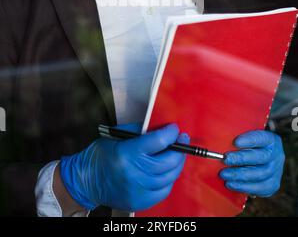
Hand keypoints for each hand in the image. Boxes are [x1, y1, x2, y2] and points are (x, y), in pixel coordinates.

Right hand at [59, 122, 189, 211]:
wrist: (86, 181)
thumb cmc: (100, 156)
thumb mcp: (116, 135)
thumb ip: (138, 130)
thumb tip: (159, 127)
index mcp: (126, 153)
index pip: (157, 142)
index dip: (170, 133)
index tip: (174, 128)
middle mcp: (133, 174)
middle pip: (167, 161)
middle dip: (179, 148)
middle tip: (181, 139)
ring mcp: (137, 190)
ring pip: (168, 177)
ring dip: (176, 163)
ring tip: (177, 154)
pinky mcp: (139, 201)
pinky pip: (163, 191)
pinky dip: (168, 179)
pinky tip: (167, 170)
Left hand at [219, 130, 284, 196]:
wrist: (264, 158)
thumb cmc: (251, 145)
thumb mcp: (248, 136)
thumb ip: (236, 135)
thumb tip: (217, 137)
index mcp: (271, 140)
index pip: (261, 138)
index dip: (249, 140)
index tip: (235, 142)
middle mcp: (277, 155)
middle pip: (261, 157)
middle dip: (241, 159)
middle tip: (225, 159)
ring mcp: (276, 171)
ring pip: (260, 175)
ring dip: (239, 175)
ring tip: (224, 174)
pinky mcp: (273, 184)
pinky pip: (259, 188)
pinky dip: (244, 187)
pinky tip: (231, 184)